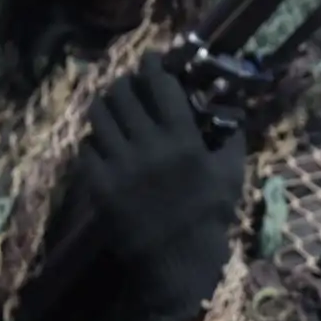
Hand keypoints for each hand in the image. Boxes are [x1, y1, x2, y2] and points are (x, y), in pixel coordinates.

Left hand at [78, 52, 246, 320]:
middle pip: (123, 94)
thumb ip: (232, 140)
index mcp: (183, 140)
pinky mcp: (98, 184)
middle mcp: (148, 146)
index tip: (152, 60)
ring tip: (113, 108)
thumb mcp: (231, 176)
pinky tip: (106, 147)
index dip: (154, 66)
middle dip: (125, 83)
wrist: (178, 260)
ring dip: (106, 106)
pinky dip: (96, 143)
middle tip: (130, 85)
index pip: (161, 86)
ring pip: (99, 116)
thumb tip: (232, 111)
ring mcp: (119, 165)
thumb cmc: (209, 217)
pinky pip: (87, 149)